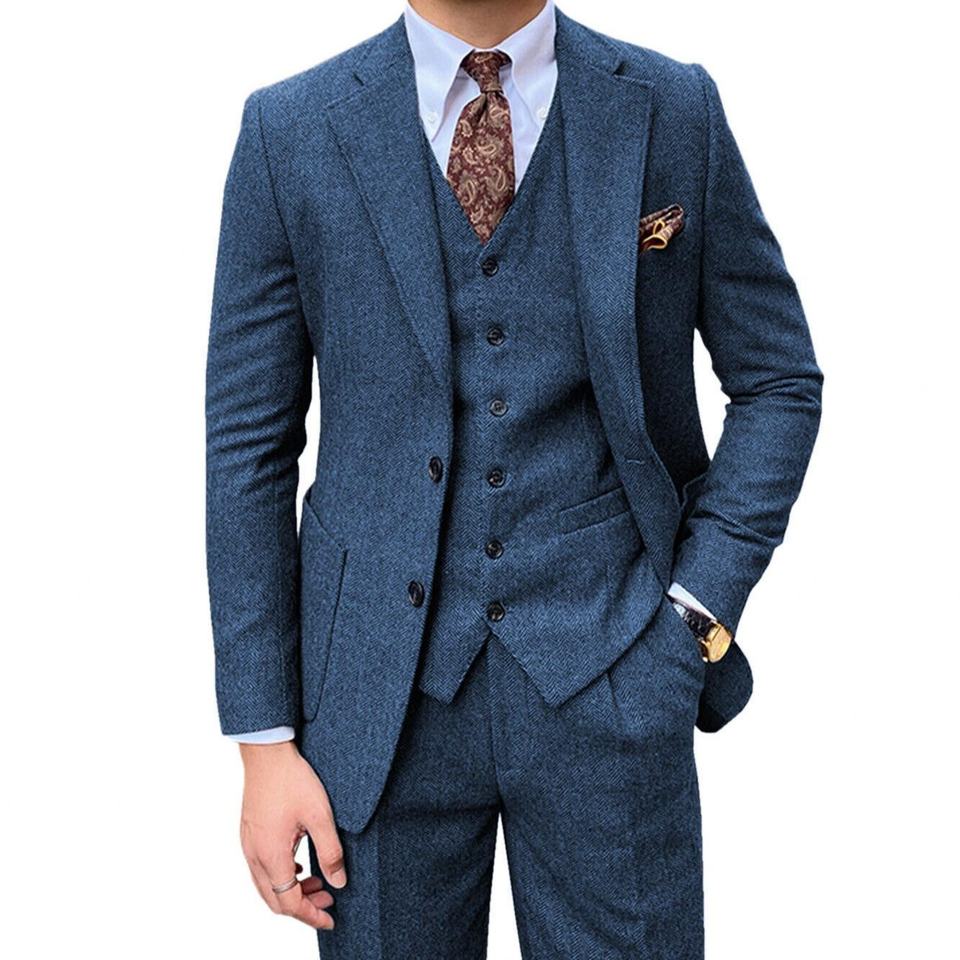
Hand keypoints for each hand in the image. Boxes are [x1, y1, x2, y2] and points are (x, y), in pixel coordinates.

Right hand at [239, 740, 345, 929]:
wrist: (267, 753)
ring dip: (292, 891)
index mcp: (270, 855)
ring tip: (318, 882)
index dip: (310, 916)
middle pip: (275, 899)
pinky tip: (301, 864)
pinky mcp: (249, 833)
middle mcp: (254, 855)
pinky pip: (262, 868)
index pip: (288, 903)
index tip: (330, 918)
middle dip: (302, 906)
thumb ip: (330, 852)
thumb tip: (338, 882)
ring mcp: (248, 844)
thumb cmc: (292, 779)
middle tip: (329, 900)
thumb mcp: (320, 816)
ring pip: (267, 885)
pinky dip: (282, 876)